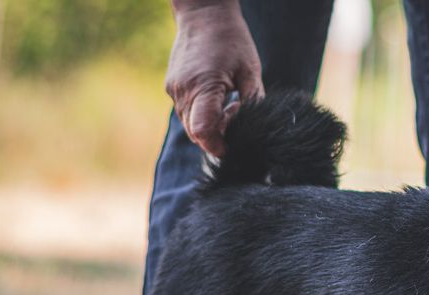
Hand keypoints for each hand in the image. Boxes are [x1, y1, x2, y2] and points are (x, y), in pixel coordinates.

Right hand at [165, 0, 263, 155]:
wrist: (203, 14)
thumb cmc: (231, 40)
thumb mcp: (250, 71)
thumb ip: (253, 103)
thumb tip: (256, 129)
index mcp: (203, 87)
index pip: (203, 132)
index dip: (219, 146)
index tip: (235, 145)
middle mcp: (182, 91)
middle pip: (196, 133)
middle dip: (218, 137)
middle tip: (237, 118)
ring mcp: (174, 89)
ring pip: (190, 124)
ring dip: (211, 126)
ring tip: (231, 106)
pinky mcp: (172, 87)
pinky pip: (186, 112)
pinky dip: (202, 115)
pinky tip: (219, 100)